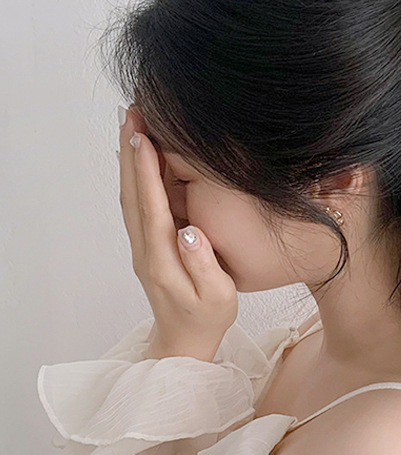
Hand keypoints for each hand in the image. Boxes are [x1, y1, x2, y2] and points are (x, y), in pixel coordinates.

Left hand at [118, 105, 237, 360]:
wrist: (184, 341)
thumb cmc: (207, 318)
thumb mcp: (217, 296)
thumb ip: (203, 264)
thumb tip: (189, 229)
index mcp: (162, 260)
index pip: (151, 207)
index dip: (145, 171)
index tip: (143, 136)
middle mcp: (145, 250)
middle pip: (132, 194)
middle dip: (130, 152)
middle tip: (132, 113)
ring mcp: (142, 248)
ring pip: (129, 197)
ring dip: (127, 160)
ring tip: (131, 125)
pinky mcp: (146, 245)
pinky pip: (135, 205)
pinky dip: (132, 176)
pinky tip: (137, 159)